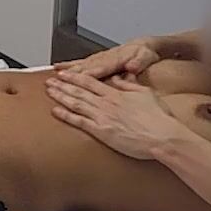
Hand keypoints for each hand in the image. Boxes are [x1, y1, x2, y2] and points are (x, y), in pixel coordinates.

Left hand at [45, 71, 195, 160]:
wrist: (162, 136)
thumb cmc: (159, 118)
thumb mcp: (146, 94)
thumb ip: (130, 85)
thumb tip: (120, 78)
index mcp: (117, 93)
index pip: (90, 82)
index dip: (75, 77)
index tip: (64, 74)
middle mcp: (106, 103)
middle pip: (79, 90)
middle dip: (62, 85)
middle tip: (49, 81)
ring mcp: (102, 117)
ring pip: (76, 103)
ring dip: (60, 96)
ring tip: (49, 91)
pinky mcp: (102, 131)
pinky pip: (79, 121)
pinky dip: (66, 115)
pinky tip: (55, 110)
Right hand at [53, 39, 159, 79]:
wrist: (142, 46)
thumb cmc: (145, 54)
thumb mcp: (146, 57)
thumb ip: (139, 62)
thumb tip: (132, 66)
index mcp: (116, 60)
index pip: (99, 69)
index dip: (88, 74)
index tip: (77, 79)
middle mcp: (103, 58)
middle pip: (84, 67)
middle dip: (70, 74)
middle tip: (56, 79)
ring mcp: (98, 58)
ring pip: (79, 65)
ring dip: (65, 71)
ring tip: (52, 76)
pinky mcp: (95, 59)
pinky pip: (79, 62)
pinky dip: (67, 65)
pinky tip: (56, 67)